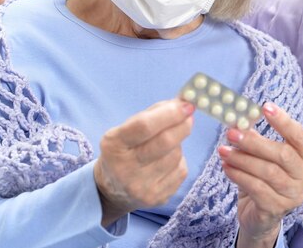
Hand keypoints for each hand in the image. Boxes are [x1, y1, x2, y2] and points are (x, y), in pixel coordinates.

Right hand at [94, 99, 194, 227]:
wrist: (113, 190)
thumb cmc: (124, 150)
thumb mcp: (126, 129)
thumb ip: (153, 114)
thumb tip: (182, 103)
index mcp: (114, 145)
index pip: (144, 126)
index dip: (170, 113)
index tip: (187, 104)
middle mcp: (125, 169)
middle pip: (165, 141)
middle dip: (182, 125)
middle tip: (189, 116)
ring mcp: (142, 187)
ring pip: (176, 155)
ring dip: (178, 143)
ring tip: (168, 143)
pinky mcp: (157, 198)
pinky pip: (181, 170)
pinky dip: (178, 160)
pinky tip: (167, 161)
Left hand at [219, 102, 302, 247]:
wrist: (260, 217)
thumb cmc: (263, 180)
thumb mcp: (264, 157)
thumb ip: (257, 138)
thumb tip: (240, 118)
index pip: (298, 135)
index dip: (283, 121)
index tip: (265, 107)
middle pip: (282, 154)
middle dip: (255, 142)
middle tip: (232, 133)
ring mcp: (293, 195)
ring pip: (268, 172)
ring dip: (242, 159)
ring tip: (223, 151)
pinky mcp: (277, 209)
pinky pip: (257, 189)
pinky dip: (239, 176)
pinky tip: (227, 167)